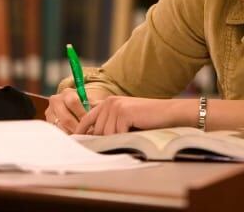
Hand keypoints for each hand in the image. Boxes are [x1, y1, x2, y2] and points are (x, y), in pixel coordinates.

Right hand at [45, 88, 106, 133]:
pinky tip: (73, 139)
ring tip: (81, 139)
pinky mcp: (47, 122)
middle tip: (86, 135)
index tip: (90, 125)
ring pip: (60, 127)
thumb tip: (105, 112)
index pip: (74, 103)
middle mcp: (56, 100)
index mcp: (67, 93)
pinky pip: (56, 131)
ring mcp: (50, 111)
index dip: (82, 115)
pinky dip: (65, 136)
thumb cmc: (81, 104)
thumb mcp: (88, 101)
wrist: (67, 104)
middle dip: (77, 128)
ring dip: (71, 134)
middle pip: (66, 118)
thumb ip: (96, 105)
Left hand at [74, 96, 190, 135]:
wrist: (167, 113)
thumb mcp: (125, 118)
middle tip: (118, 141)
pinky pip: (117, 134)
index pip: (88, 118)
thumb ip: (110, 123)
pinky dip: (125, 137)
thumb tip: (94, 137)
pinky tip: (134, 132)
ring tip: (130, 134)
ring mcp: (115, 107)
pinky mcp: (123, 113)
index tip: (76, 140)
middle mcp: (109, 103)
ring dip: (117, 139)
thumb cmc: (148, 118)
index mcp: (108, 102)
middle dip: (104, 140)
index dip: (81, 130)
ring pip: (106, 134)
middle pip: (97, 130)